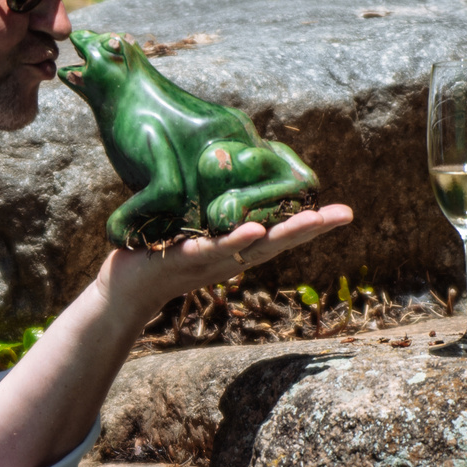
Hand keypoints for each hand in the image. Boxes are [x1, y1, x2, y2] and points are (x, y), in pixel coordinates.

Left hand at [97, 204, 354, 324]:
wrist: (124, 289)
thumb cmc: (161, 254)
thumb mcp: (195, 230)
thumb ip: (217, 211)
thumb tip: (233, 176)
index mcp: (236, 249)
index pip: (279, 234)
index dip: (311, 224)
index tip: (343, 212)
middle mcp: (230, 258)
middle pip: (277, 241)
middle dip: (311, 228)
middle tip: (343, 214)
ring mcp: (208, 261)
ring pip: (252, 248)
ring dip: (283, 234)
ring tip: (313, 219)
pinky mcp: (181, 260)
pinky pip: (211, 249)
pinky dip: (233, 241)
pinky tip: (253, 230)